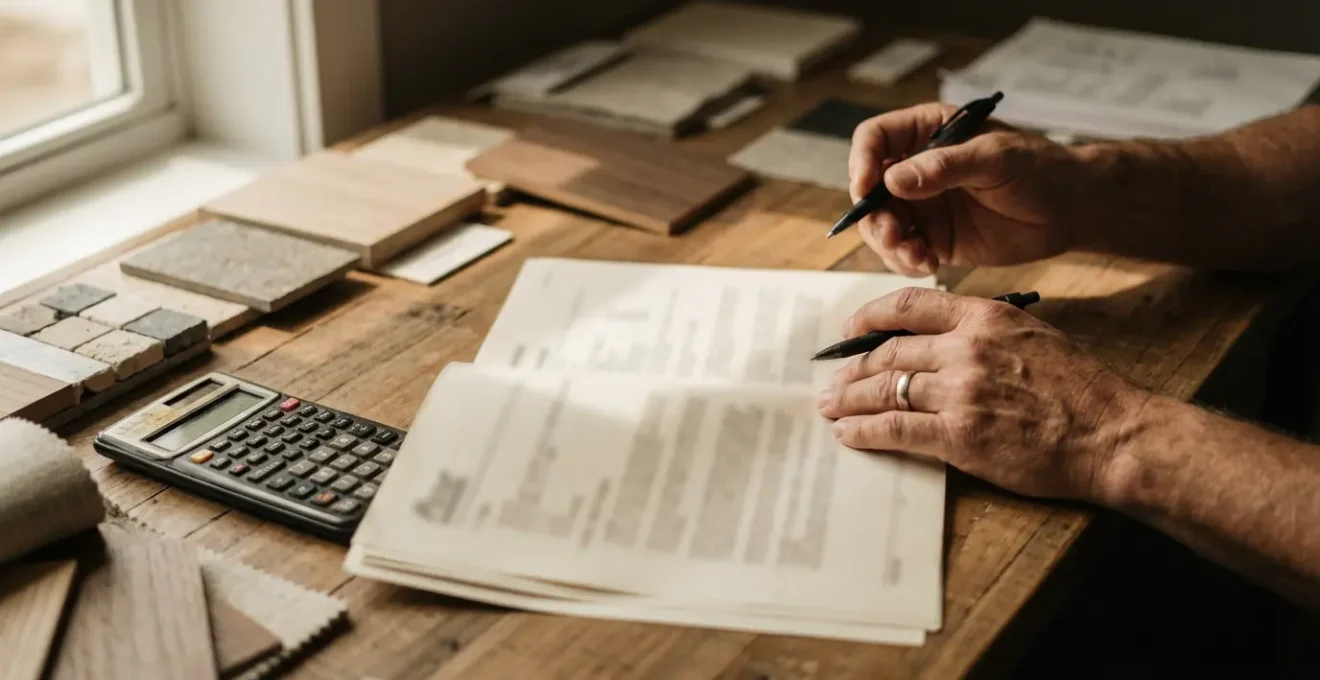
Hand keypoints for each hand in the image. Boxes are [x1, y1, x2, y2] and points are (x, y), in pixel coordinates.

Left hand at [816, 287, 1146, 500]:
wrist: (1110, 434)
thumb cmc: (1079, 390)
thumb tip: (941, 338)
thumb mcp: (1031, 336)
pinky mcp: (958, 434)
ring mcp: (960, 391)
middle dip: (852, 369)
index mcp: (984, 317)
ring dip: (849, 400)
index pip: (909, 305)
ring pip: (885, 389)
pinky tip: (849, 434)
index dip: (870, 317)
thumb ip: (984, 331)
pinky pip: (895, 429)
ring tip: (831, 407)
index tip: (850, 331)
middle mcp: (966, 348)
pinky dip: (864, 431)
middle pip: (889, 352)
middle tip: (833, 381)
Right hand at [849, 103, 1086, 275]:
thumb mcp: (995, 159)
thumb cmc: (1039, 169)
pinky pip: (903, 252)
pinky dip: (906, 262)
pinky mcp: (933, 238)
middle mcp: (915, 169)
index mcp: (926, 132)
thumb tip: (892, 180)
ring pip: (880, 225)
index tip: (865, 189)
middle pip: (868, 190)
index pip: (874, 139)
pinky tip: (928, 265)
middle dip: (874, 216)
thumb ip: (945, 167)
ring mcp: (922, 205)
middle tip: (894, 236)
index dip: (861, 162)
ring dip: (889, 245)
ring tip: (917, 256)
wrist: (1070, 209)